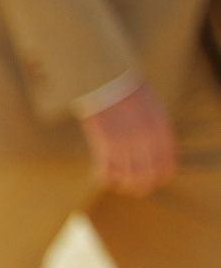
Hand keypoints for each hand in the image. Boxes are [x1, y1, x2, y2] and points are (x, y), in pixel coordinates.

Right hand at [80, 82, 176, 197]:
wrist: (107, 81)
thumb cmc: (128, 94)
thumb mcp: (152, 111)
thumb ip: (156, 133)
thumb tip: (153, 155)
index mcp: (161, 131)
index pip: (166, 167)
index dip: (159, 177)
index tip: (151, 179)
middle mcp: (146, 141)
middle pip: (146, 178)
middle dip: (139, 186)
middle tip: (131, 185)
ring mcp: (126, 144)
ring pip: (127, 180)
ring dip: (121, 184)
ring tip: (116, 180)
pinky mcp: (105, 145)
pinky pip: (105, 174)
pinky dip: (103, 178)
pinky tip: (100, 174)